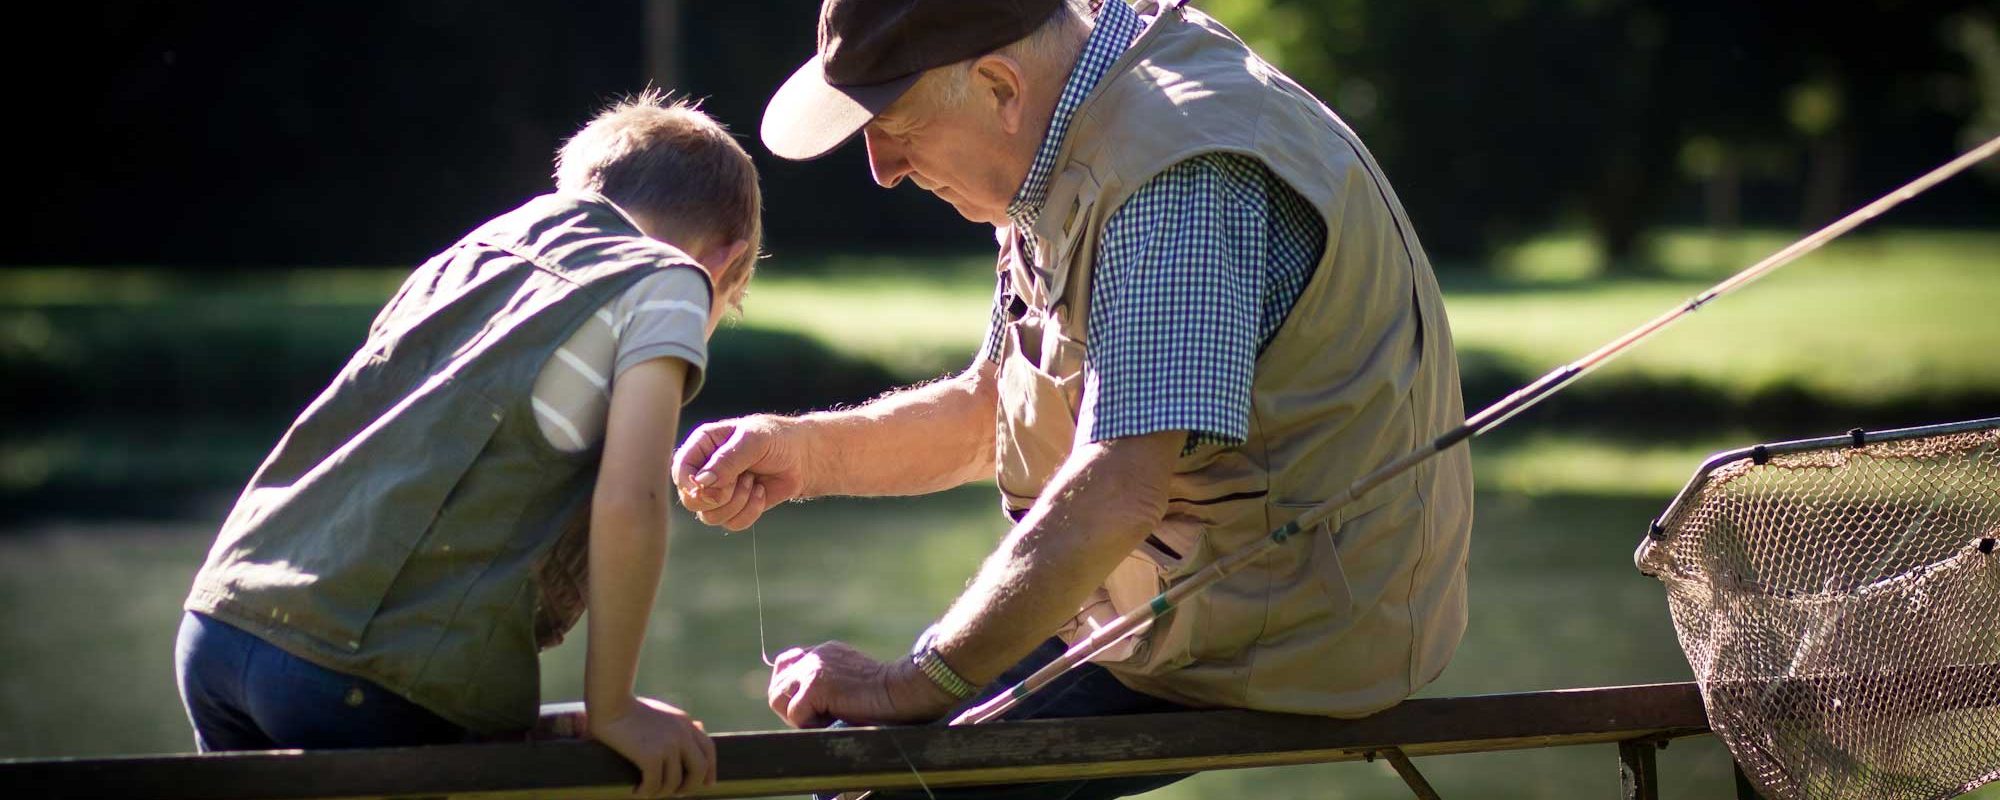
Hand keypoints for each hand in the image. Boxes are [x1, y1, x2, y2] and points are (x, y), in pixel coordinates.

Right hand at [591, 696, 716, 797]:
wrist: (610, 701)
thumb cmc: (629, 707)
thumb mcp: (661, 712)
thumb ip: (677, 724)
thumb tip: (697, 729)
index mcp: (685, 723)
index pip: (709, 750)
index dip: (710, 770)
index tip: (707, 784)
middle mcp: (681, 734)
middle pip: (699, 770)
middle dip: (689, 786)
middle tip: (674, 793)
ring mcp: (668, 745)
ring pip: (674, 783)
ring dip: (661, 792)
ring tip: (647, 791)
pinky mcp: (651, 755)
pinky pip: (654, 784)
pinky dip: (645, 792)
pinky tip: (636, 790)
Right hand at [672, 415, 809, 529]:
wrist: (802, 458)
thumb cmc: (777, 440)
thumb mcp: (754, 441)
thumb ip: (727, 460)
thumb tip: (702, 483)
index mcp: (703, 445)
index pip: (680, 468)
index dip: (688, 482)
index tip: (705, 486)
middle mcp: (705, 470)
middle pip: (690, 499)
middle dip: (719, 495)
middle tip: (742, 479)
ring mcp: (717, 492)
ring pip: (709, 516)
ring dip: (737, 502)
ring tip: (753, 481)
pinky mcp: (733, 509)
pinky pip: (731, 524)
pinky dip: (750, 511)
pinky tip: (761, 492)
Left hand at [765, 641, 958, 728]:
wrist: (902, 691)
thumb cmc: (886, 696)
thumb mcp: (851, 682)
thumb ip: (828, 683)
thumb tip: (804, 705)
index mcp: (824, 652)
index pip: (786, 666)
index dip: (792, 691)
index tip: (811, 708)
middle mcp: (815, 655)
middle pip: (776, 685)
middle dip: (790, 709)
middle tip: (818, 721)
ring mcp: (813, 668)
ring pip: (778, 699)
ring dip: (798, 718)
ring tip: (826, 721)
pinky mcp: (816, 685)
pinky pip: (795, 715)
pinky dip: (812, 726)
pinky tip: (835, 721)